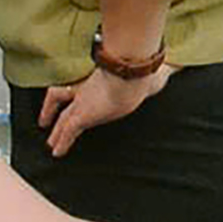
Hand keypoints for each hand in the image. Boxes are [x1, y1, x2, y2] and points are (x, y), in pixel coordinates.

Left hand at [40, 65, 173, 158]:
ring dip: (57, 132)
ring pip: (64, 118)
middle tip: (46, 121)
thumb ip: (161, 70)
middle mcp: (89, 88)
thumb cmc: (142, 71)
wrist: (131, 75)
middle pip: (62, 96)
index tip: (70, 93)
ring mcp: (83, 101)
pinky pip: (67, 131)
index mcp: (102, 78)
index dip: (76, 88)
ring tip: (52, 145)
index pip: (83, 81)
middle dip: (54, 110)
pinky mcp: (81, 115)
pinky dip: (62, 141)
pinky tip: (57, 152)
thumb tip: (176, 68)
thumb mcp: (154, 70)